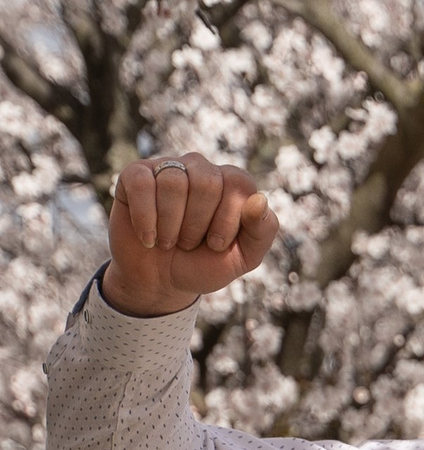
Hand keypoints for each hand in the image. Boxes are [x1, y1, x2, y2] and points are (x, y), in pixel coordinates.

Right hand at [102, 152, 278, 316]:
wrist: (159, 282)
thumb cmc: (203, 265)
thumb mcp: (242, 258)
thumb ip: (262, 231)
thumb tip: (259, 200)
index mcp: (232, 183)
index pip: (238, 184)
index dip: (227, 221)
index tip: (216, 245)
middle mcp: (202, 168)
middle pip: (206, 182)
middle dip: (197, 225)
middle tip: (189, 243)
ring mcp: (168, 167)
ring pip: (173, 182)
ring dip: (171, 225)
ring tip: (168, 241)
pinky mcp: (135, 175)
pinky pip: (141, 183)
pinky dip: (145, 218)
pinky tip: (148, 237)